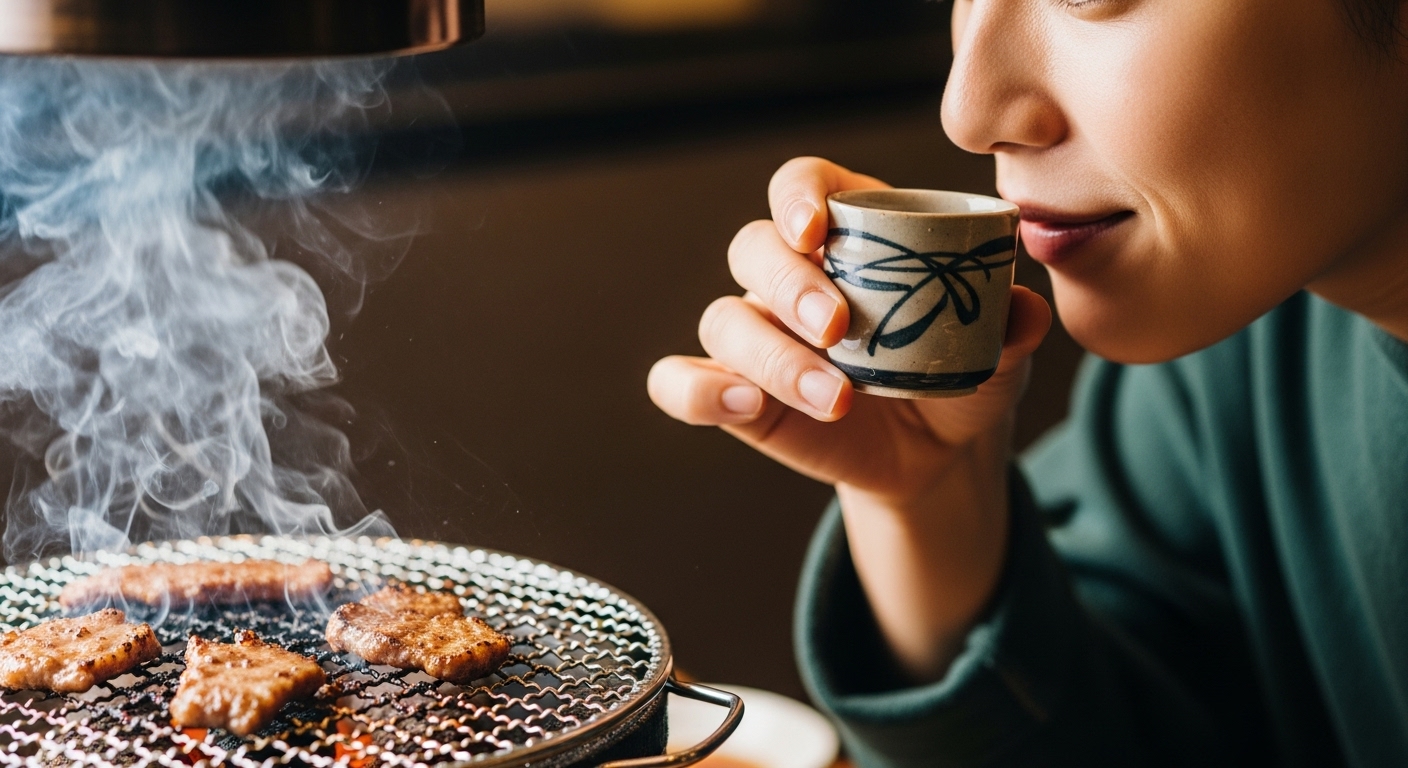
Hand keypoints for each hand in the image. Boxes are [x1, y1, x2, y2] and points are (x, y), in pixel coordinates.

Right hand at [649, 157, 1048, 503]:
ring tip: (832, 397)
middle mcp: (789, 274)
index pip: (803, 183)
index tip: (819, 228)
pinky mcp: (731, 392)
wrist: (936, 451)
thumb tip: (1027, 308)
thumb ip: (1012, 324)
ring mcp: (755, 333)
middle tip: (837, 327)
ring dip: (769, 355)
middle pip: (753, 247)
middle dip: (789, 282)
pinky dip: (693, 389)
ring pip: (723, 318)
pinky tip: (740, 406)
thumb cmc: (959, 373)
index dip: (799, 194)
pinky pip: (678, 380)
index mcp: (849, 234)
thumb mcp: (998, 350)